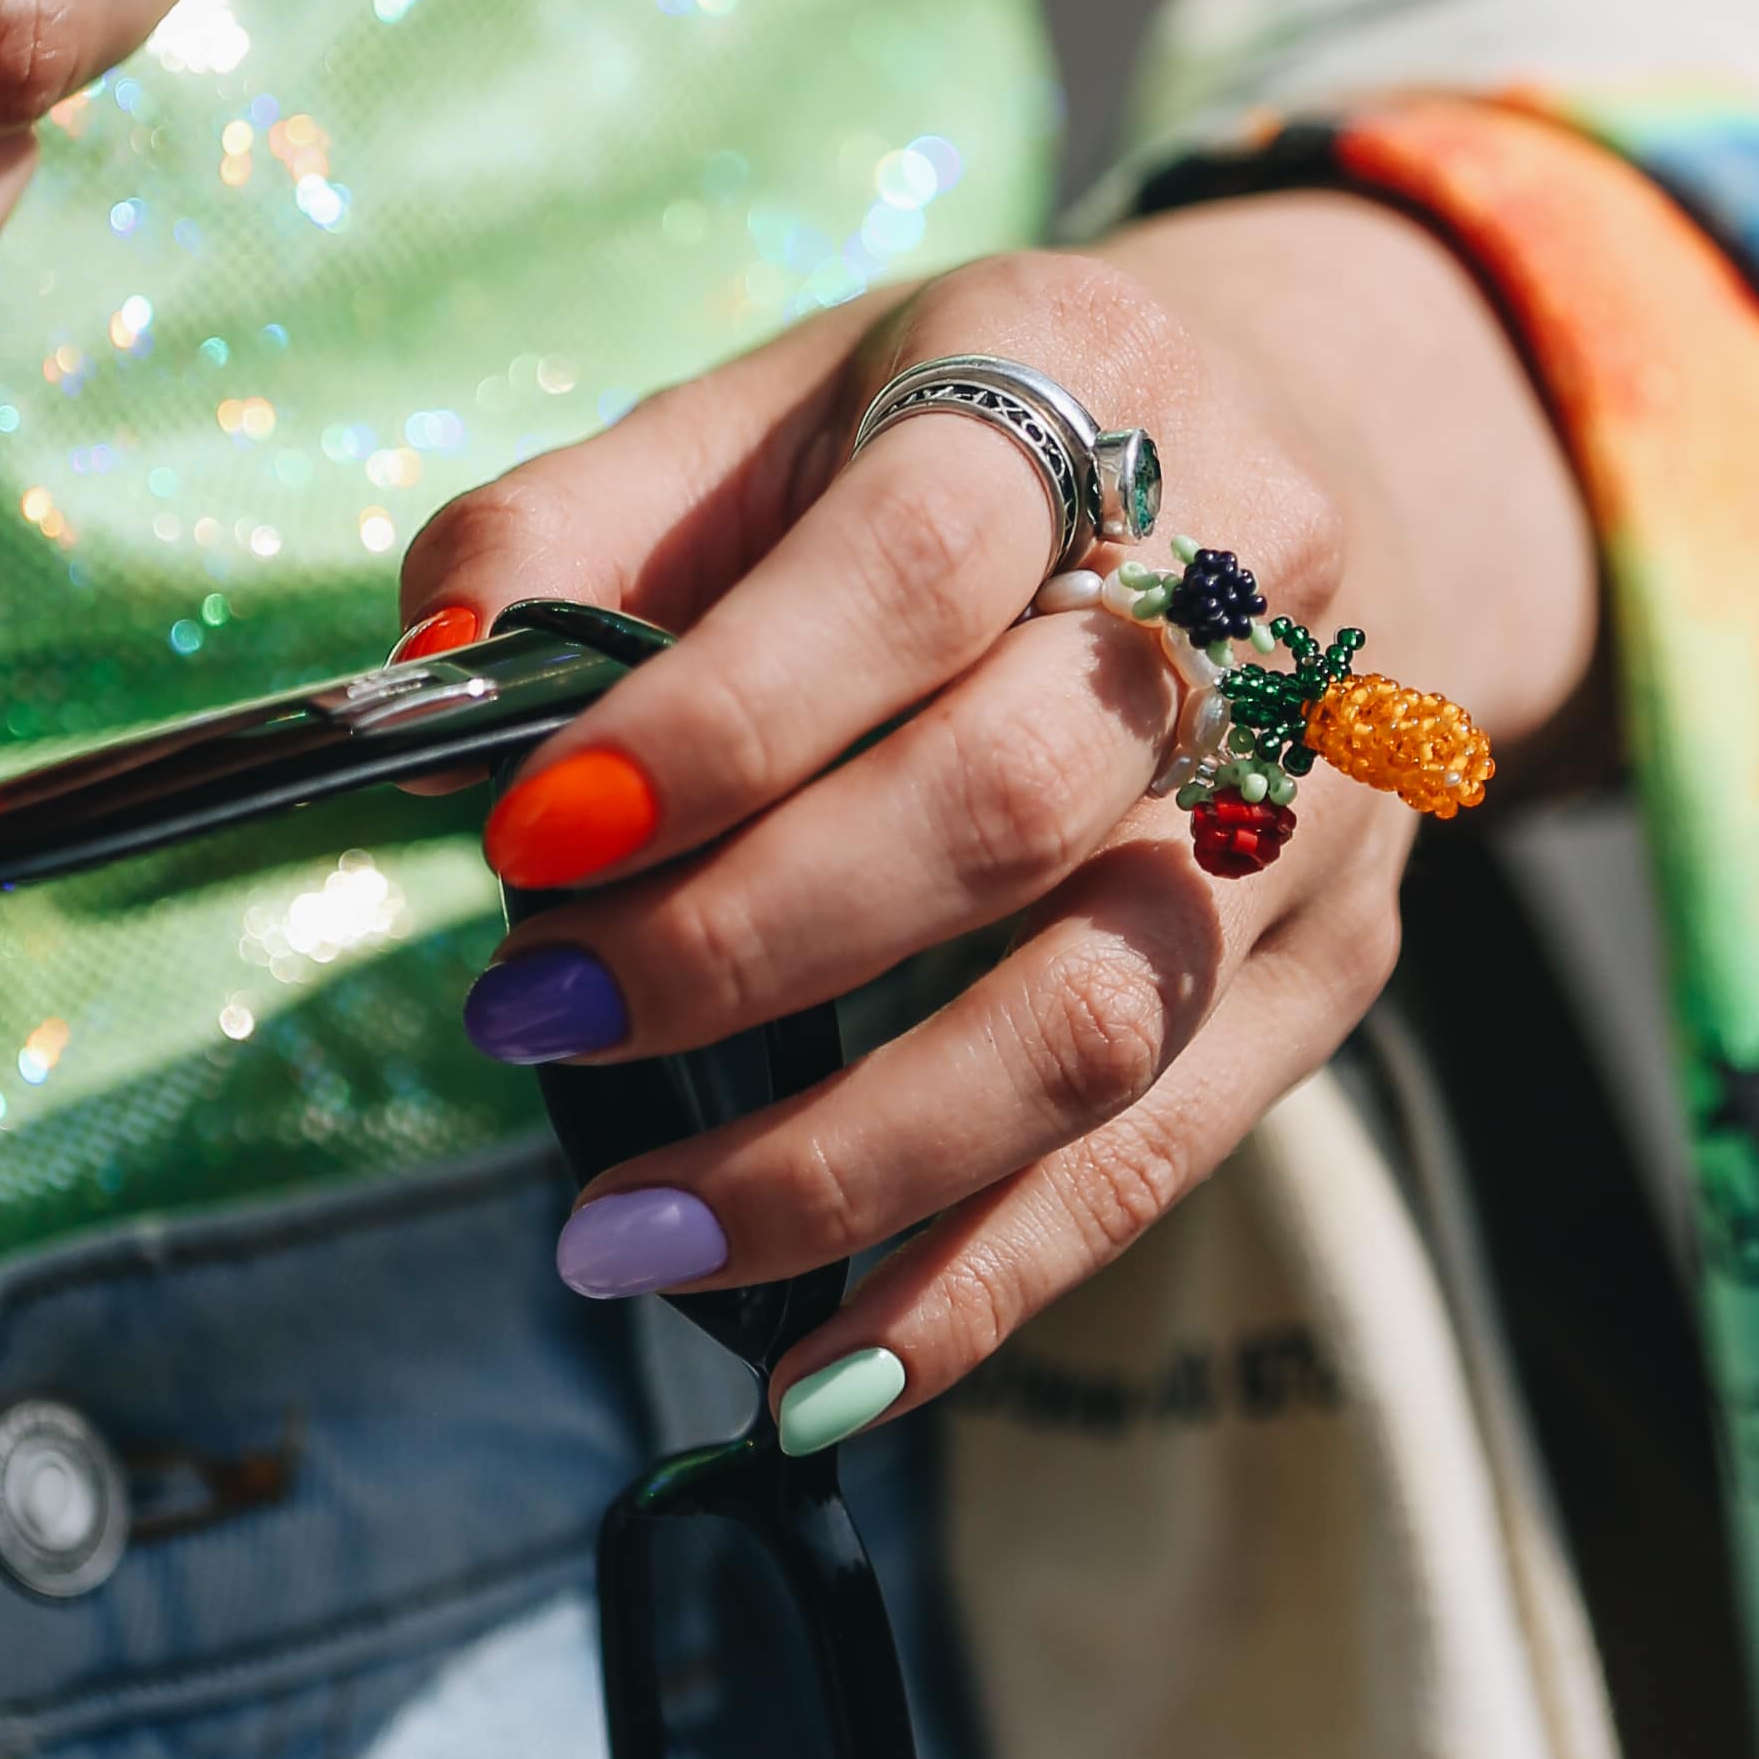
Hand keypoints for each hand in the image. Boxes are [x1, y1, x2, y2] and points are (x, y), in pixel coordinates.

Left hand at [397, 201, 1605, 1431]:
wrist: (1300, 445)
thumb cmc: (958, 451)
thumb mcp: (775, 404)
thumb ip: (577, 526)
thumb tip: (430, 685)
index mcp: (1079, 383)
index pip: (907, 575)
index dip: (717, 723)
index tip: (526, 845)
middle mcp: (1243, 588)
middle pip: (1002, 807)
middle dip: (740, 947)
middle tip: (528, 1023)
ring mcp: (1307, 800)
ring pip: (1091, 1019)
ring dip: (842, 1161)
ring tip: (626, 1243)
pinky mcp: (1329, 966)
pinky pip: (1157, 1158)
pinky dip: (981, 1286)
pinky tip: (817, 1375)